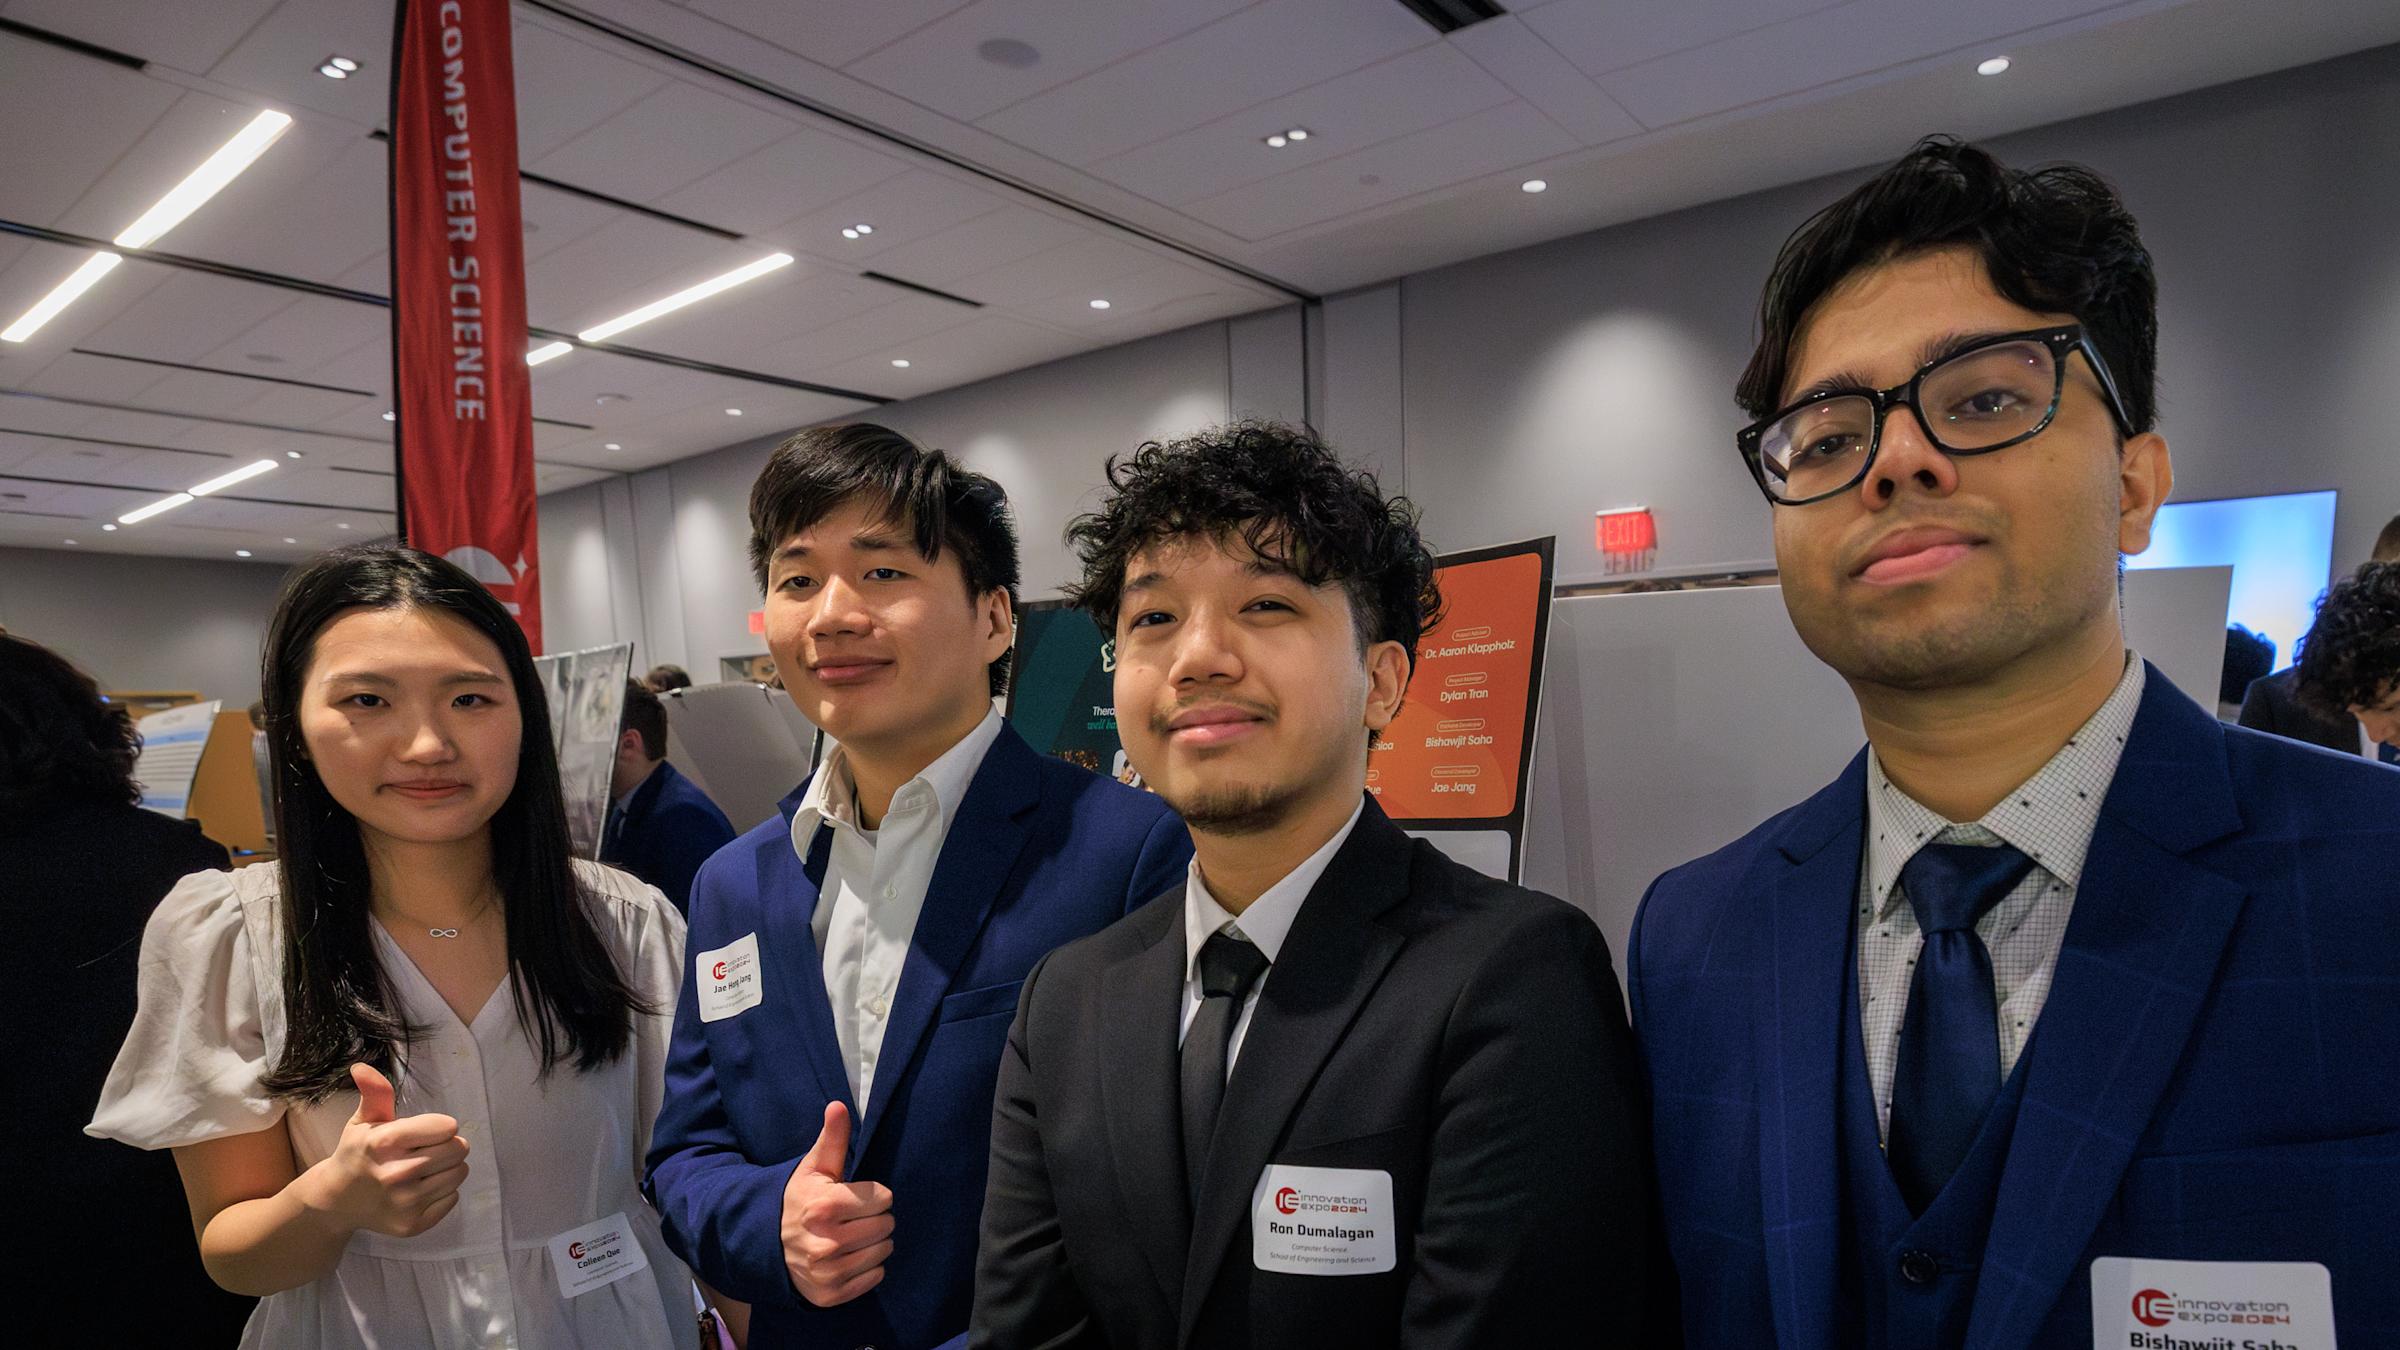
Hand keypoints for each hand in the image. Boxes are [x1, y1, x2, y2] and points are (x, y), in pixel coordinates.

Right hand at [298, 1063, 471, 1238]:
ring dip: (449, 1168)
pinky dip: (443, 1192)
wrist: (336, 1201)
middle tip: (430, 1149)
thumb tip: (362, 1067)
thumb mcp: (363, 1121)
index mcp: (384, 1143)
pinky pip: (452, 1199)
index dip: (441, 1126)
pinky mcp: (412, 1225)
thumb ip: (374, 1093)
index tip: (428, 1131)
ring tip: (427, 1168)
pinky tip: (421, 1189)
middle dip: (449, 1145)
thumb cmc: (357, 1154)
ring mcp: (405, 1203)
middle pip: (458, 1149)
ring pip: (459, 1174)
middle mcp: (395, 1174)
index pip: (445, 1127)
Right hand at [779, 1101, 893, 1306]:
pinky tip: (849, 1257)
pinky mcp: (830, 1295)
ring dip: (874, 1243)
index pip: (884, 1197)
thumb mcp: (813, 1168)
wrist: (768, 1245)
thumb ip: (832, 1139)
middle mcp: (827, 1242)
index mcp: (825, 1206)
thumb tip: (838, 1105)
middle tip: (854, 1218)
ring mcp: (828, 1272)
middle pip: (886, 1225)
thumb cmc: (799, 1201)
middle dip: (875, 1218)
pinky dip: (868, 1268)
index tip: (855, 1196)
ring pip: (884, 1251)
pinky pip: (875, 1277)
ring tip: (853, 1236)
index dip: (873, 1194)